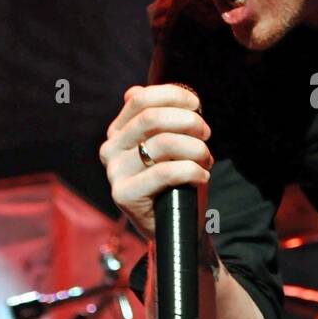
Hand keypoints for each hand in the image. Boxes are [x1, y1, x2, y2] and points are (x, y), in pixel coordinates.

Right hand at [99, 83, 211, 241]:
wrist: (175, 227)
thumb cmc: (177, 180)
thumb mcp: (171, 144)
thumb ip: (165, 117)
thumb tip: (155, 92)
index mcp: (118, 131)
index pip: (141, 98)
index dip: (173, 96)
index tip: (197, 105)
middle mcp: (110, 149)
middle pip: (152, 117)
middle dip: (189, 121)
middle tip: (207, 134)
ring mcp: (114, 172)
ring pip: (163, 143)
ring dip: (196, 148)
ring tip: (206, 159)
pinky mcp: (124, 195)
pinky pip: (165, 172)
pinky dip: (193, 170)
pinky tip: (202, 176)